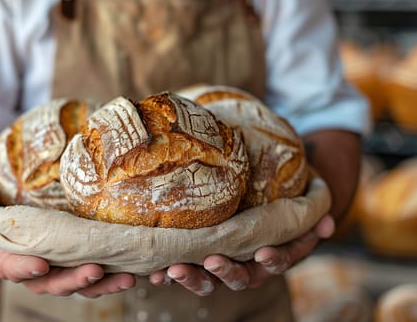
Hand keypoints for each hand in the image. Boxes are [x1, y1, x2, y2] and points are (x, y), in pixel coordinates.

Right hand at [0, 187, 135, 297]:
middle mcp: (33, 270)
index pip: (12, 268)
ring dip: (103, 284)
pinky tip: (134, 271)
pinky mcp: (76, 262)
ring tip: (126, 277)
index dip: (24, 269)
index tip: (41, 264)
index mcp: (5, 257)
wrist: (8, 221)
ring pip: (79, 284)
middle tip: (95, 270)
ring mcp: (58, 269)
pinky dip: (113, 275)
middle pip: (53, 282)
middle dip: (73, 280)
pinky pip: (95, 274)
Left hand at [149, 214, 334, 295]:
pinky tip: (153, 273)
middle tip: (212, 262)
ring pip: (206, 280)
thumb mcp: (298, 202)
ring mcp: (219, 264)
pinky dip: (167, 274)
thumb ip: (312, 211)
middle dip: (224, 272)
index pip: (275, 261)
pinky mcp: (196, 258)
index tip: (264, 253)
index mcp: (270, 254)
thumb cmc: (277, 199)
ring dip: (191, 277)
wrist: (257, 201)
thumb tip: (326, 222)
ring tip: (172, 270)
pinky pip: (183, 269)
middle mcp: (245, 265)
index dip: (272, 260)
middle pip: (236, 277)